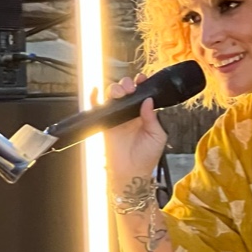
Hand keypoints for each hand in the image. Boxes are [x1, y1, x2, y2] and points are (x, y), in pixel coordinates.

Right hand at [92, 73, 167, 191]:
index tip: (142, 79)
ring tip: (120, 92)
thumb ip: (153, 117)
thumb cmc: (147, 157)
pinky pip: (97, 107)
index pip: (141, 94)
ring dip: (114, 89)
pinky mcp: (105, 123)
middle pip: (125, 90)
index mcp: (144, 114)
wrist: (132, 171)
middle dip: (126, 84)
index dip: (141, 84)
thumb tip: (148, 100)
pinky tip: (96, 91)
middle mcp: (130, 113)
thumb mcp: (158, 136)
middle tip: (130, 87)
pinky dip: (94, 97)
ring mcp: (117, 117)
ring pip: (112, 95)